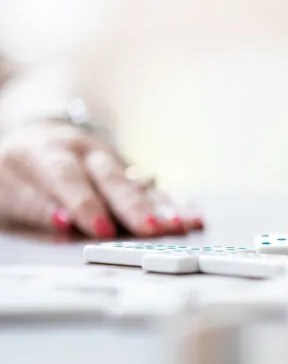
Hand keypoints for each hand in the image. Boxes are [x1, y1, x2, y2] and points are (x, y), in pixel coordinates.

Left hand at [0, 121, 202, 237]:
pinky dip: (174, 205)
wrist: (42, 134)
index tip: (97, 228)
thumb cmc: (22, 170)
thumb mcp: (6, 184)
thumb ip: (32, 204)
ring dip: (160, 207)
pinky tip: (193, 217)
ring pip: (137, 184)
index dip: (83, 203)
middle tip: (149, 229)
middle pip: (111, 179)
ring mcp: (112, 162)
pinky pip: (155, 190)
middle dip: (132, 206)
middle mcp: (84, 154)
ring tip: (179, 225)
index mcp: (46, 152)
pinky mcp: (131, 174)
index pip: (66, 176)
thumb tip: (63, 223)